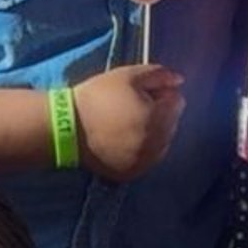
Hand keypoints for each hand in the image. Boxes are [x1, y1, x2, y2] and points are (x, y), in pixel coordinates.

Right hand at [74, 64, 184, 181]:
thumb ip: (158, 75)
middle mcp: (154, 143)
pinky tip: (127, 140)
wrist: (68, 127)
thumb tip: (180, 80)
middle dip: (160, 114)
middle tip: (135, 107)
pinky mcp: (132, 173)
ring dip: (154, 133)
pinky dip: (144, 150)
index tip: (144, 93)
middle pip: (172, 125)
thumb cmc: (98, 96)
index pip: (177, 104)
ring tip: (130, 124)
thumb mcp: (127, 76)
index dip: (163, 94)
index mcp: (156, 118)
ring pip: (162, 144)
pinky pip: (148, 160)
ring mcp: (144, 161)